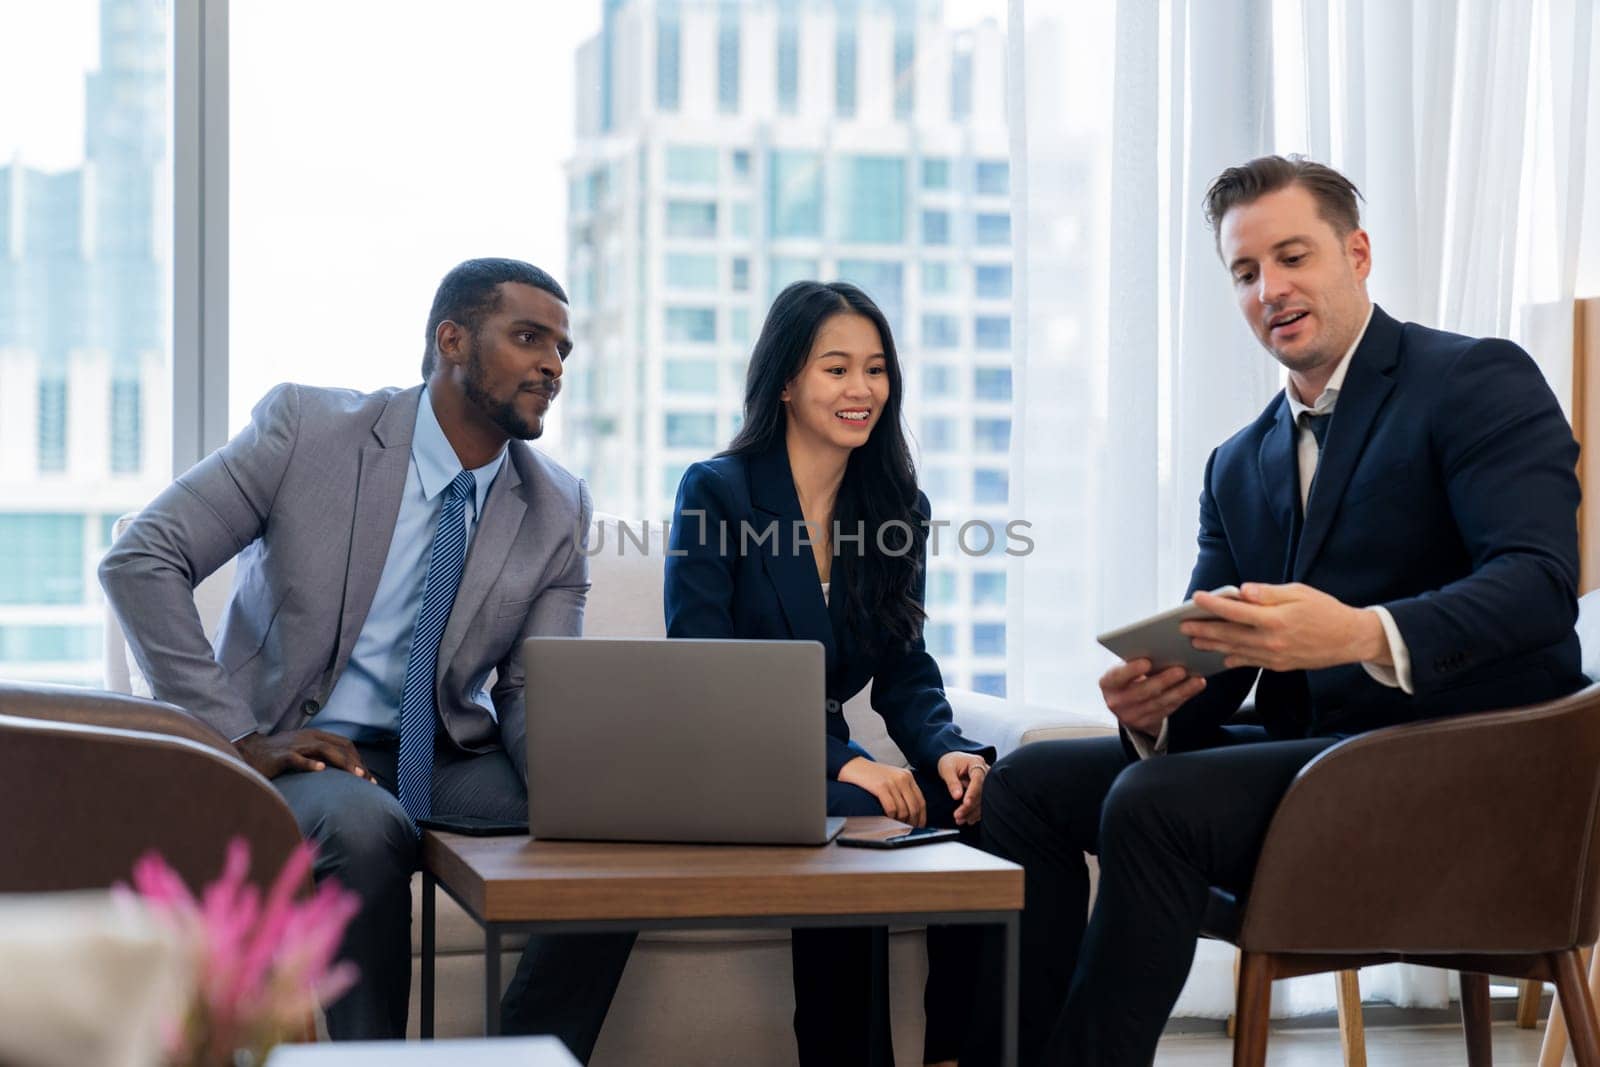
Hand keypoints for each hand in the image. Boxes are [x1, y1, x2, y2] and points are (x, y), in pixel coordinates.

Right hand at [235, 729, 374, 781]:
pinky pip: (298, 759)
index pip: (345, 744)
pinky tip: (321, 770)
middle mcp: (309, 738)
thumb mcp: (303, 751)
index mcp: (316, 736)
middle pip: (340, 747)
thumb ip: (320, 756)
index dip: (359, 759)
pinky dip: (310, 763)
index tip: (368, 776)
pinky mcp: (281, 756)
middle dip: (357, 763)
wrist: (249, 752)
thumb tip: (341, 770)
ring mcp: (296, 746)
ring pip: (325, 750)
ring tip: (355, 775)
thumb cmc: (279, 755)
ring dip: (343, 762)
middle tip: (368, 780)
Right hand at [838, 757, 926, 826]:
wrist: (853, 766)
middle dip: (912, 823)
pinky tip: (886, 819)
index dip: (921, 817)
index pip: (921, 801)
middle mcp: (902, 778)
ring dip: (900, 822)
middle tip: (907, 830)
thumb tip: (911, 812)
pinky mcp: (881, 787)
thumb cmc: (870, 775)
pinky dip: (890, 817)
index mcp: (907, 776)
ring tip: (895, 826)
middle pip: (914, 807)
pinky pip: (891, 808)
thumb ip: (902, 790)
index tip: (919, 826)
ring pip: (903, 810)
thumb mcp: (891, 778)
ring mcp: (892, 782)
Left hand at [937, 751, 989, 825]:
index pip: (978, 778)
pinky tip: (967, 819)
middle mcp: (985, 772)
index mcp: (976, 763)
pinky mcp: (985, 792)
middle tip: (957, 816)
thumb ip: (952, 782)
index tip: (966, 803)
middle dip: (970, 806)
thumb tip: (957, 797)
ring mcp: (987, 783)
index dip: (973, 792)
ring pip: (983, 800)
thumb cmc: (950, 762)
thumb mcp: (947, 769)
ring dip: (972, 812)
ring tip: (959, 820)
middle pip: (982, 792)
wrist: (953, 761)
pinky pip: (982, 803)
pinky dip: (975, 813)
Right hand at [1100, 658, 1205, 735]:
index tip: (1147, 661)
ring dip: (1180, 690)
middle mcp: (1117, 702)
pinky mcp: (1147, 723)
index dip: (1131, 670)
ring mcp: (1132, 716)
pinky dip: (1183, 697)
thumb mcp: (1124, 670)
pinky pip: (1168, 709)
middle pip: (1142, 692)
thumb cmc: (1128, 677)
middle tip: (1181, 669)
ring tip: (1196, 678)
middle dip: (1163, 680)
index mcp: (1107, 684)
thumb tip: (1161, 650)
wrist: (1125, 703)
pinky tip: (1195, 686)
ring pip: (1159, 703)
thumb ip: (1135, 662)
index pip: (1117, 677)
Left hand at [1183, 583, 1388, 671]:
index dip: (1213, 605)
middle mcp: (1272, 641)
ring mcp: (1275, 656)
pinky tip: (1221, 657)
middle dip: (1203, 630)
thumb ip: (1268, 593)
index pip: (1236, 612)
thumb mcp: (1299, 592)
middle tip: (1182, 627)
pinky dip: (1233, 659)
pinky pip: (1250, 663)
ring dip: (1213, 646)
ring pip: (1236, 652)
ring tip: (1194, 642)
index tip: (1195, 598)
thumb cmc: (1325, 610)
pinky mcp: (1279, 665)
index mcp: (1276, 619)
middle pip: (1229, 635)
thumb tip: (1242, 591)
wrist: (1350, 639)